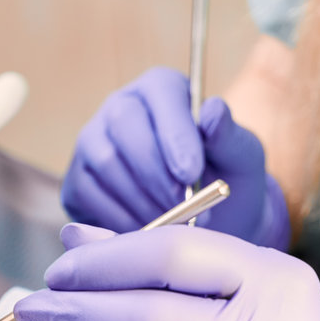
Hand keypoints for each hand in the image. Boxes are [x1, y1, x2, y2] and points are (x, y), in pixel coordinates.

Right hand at [61, 67, 288, 249]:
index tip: (191, 172)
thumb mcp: (241, 158)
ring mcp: (93, 143)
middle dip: (155, 171)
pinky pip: (89, 196)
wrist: (206, 221)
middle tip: (183, 206)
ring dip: (142, 200)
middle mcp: (121, 107)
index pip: (161, 92)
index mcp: (163, 89)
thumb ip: (229, 135)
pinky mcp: (77, 181)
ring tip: (175, 222)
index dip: (174, 132)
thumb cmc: (226, 180)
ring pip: (106, 164)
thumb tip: (212, 111)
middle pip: (124, 124)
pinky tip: (149, 231)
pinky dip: (121, 219)